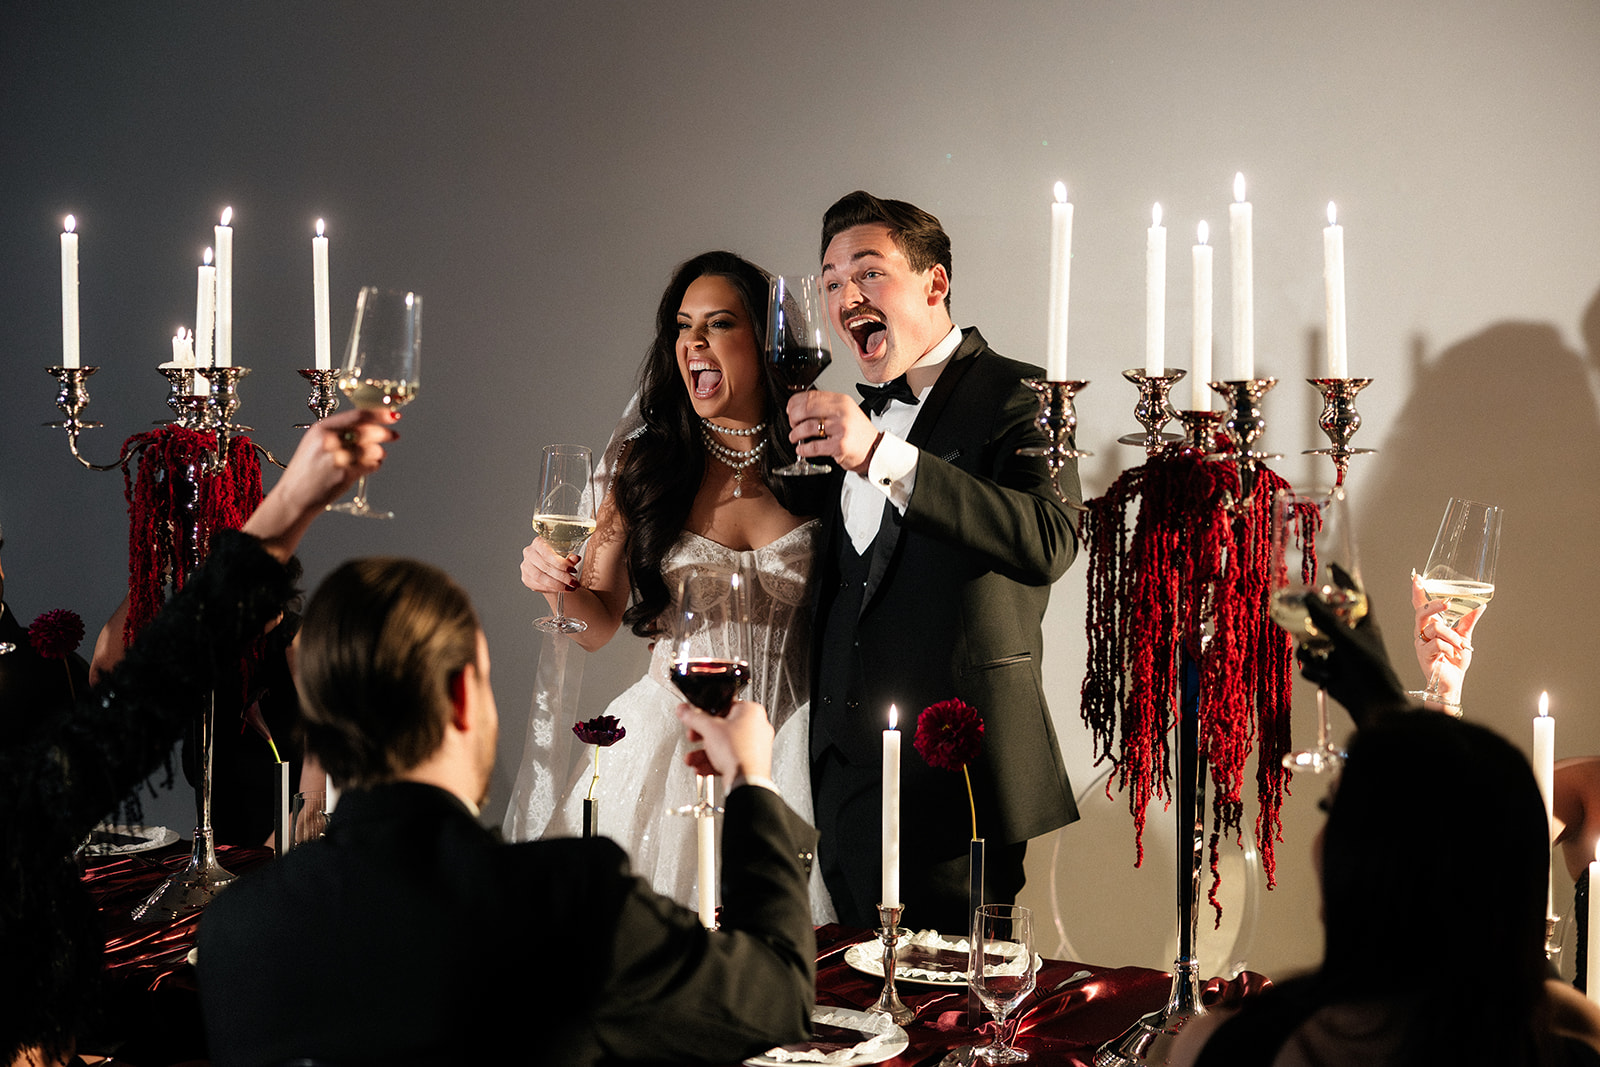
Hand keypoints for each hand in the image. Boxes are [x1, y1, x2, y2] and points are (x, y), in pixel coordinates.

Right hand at [241, 409, 399, 559]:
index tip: (392, 415)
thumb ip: (339, 430)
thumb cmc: (307, 468)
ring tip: (377, 454)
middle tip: (393, 435)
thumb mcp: (316, 441)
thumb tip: (370, 422)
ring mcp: (337, 458)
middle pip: (368, 431)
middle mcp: (329, 441)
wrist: (295, 495)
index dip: (379, 414)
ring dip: (380, 452)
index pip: (358, 415)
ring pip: (373, 449)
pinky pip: (371, 465)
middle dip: (385, 433)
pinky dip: (375, 464)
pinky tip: (370, 465)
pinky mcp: (345, 475)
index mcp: (322, 428)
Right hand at [520, 537, 578, 593]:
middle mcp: (529, 553)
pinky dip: (551, 588)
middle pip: (545, 567)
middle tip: (574, 582)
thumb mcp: (566, 555)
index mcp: (538, 542)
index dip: (560, 563)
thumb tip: (576, 558)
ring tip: (570, 587)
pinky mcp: (526, 578)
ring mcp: (526, 566)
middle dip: (562, 576)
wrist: (549, 566)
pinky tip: (561, 589)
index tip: (572, 570)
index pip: (547, 554)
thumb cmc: (557, 558)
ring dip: (557, 584)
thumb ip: (570, 557)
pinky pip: (538, 585)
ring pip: (541, 577)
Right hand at [677, 699, 773, 780]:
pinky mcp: (752, 763)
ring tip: (692, 758)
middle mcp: (757, 727)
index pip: (724, 707)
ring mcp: (756, 746)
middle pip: (723, 728)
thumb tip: (684, 710)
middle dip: (702, 736)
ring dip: (704, 752)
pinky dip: (714, 762)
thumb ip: (693, 717)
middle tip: (693, 737)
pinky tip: (702, 768)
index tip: (694, 719)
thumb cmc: (737, 752)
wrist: (747, 782)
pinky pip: (730, 758)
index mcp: (751, 711)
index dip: (706, 714)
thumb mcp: (709, 729)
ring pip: (725, 746)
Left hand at [785, 390, 880, 473]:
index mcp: (841, 401)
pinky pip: (814, 446)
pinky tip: (801, 450)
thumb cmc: (857, 432)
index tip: (790, 410)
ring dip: (795, 434)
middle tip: (792, 424)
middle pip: (806, 409)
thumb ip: (826, 407)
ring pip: (807, 427)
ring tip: (794, 438)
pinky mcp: (839, 445)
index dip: (795, 403)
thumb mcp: (845, 412)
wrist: (874, 449)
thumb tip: (798, 407)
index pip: (811, 396)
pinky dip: (803, 449)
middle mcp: (842, 412)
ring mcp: (841, 428)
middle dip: (793, 418)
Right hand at [1298, 593, 1413, 726]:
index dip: (1345, 581)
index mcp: (1364, 626)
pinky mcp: (1330, 673)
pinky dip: (1314, 670)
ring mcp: (1339, 656)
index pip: (1356, 596)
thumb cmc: (1371, 670)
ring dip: (1311, 654)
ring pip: (1312, 644)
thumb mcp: (1348, 640)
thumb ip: (1326, 619)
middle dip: (1310, 622)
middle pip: (1325, 619)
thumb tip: (1307, 597)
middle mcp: (1351, 638)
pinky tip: (1324, 678)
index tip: (1331, 568)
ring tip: (1320, 662)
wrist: (1375, 708)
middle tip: (1298, 618)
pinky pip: (1310, 664)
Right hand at [1411, 572, 1482, 703]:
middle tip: (1448, 603)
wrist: (1452, 683)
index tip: (1417, 578)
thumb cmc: (1453, 661)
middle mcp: (1421, 633)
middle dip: (1434, 605)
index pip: (1420, 606)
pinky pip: (1437, 644)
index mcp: (1428, 626)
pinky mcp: (1424, 655)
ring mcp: (1420, 644)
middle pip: (1422, 612)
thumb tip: (1481, 605)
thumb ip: (1468, 621)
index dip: (1418, 592)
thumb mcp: (1464, 637)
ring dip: (1452, 636)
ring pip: (1435, 628)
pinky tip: (1452, 654)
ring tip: (1460, 646)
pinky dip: (1450, 648)